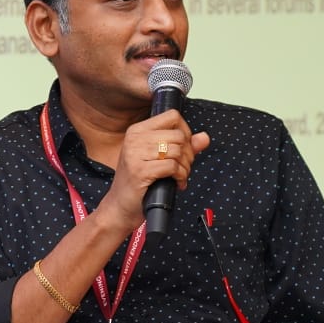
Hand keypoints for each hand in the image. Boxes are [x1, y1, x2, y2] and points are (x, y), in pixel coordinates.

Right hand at [97, 111, 209, 230]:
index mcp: (137, 131)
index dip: (185, 131)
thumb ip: (182, 146)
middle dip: (188, 153)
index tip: (183, 147)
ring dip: (185, 167)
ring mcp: (135, 155)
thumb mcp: (158, 159)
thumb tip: (204, 137)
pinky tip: (176, 183)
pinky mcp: (140, 171)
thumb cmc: (137, 182)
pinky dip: (180, 176)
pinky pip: (172, 166)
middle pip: (178, 135)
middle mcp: (134, 139)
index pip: (172, 116)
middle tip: (183, 167)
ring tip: (179, 176)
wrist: (119, 207)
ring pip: (177, 151)